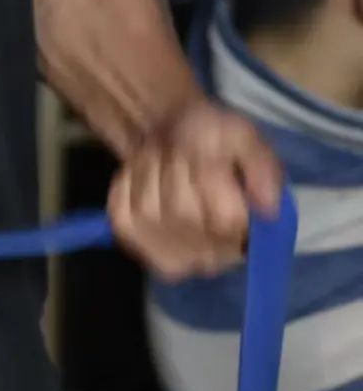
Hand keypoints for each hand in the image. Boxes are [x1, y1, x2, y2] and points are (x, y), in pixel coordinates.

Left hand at [108, 96, 282, 281]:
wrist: (170, 133)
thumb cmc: (212, 139)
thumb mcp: (242, 136)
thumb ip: (262, 167)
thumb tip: (268, 209)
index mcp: (247, 234)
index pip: (226, 218)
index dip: (210, 175)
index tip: (208, 151)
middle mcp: (213, 256)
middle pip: (182, 211)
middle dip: (177, 168)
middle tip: (181, 152)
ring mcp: (171, 254)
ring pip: (149, 210)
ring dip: (150, 171)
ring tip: (163, 160)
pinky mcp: (136, 243)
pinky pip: (122, 212)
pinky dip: (127, 183)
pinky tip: (143, 176)